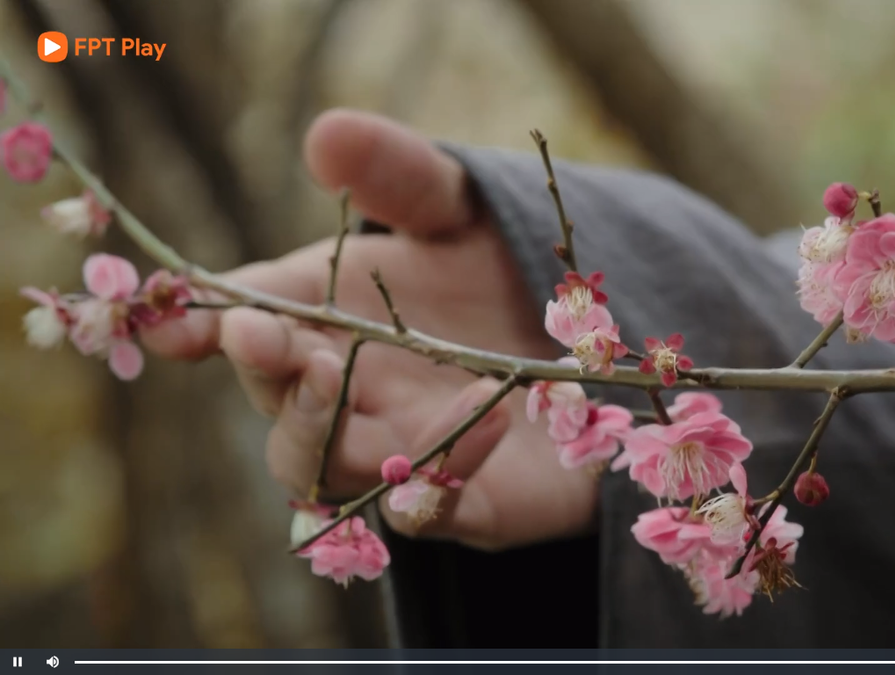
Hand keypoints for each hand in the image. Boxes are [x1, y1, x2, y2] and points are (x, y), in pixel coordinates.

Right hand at [142, 109, 596, 550]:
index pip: (249, 322)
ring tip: (334, 370)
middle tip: (259, 335)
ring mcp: (401, 450)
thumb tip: (327, 133)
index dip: (202, 322)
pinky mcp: (464, 500)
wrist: (601, 345)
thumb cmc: (507, 274)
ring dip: (314, 427)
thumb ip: (400, 177)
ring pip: (320, 466)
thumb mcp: (460, 212)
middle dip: (259, 366)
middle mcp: (353, 391)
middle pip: (274, 397)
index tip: (171, 321)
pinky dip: (440, 470)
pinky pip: (427, 506)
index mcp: (332, 317)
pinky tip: (483, 415)